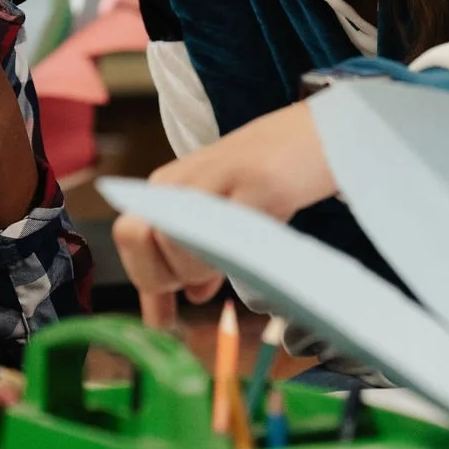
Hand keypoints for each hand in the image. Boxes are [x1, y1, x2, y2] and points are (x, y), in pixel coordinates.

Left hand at [114, 102, 337, 327]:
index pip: (129, 234)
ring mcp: (221, 176)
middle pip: (145, 239)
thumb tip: (186, 298)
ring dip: (204, 269)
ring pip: (180, 241)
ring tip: (234, 261)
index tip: (164, 315)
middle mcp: (185, 178)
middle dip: (170, 275)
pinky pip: (232, 233)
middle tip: (205, 280)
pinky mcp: (261, 181)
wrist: (320, 133)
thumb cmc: (272, 175)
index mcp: (169, 184)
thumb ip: (200, 254)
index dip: (145, 276)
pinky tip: (253, 255)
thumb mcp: (224, 212)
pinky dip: (236, 255)